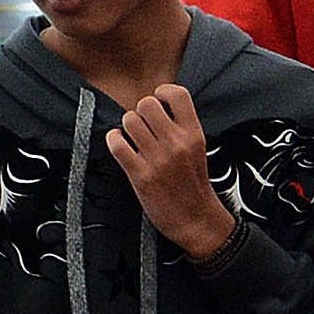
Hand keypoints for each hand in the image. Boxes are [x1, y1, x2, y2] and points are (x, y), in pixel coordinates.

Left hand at [104, 81, 235, 260]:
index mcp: (194, 135)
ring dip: (127, 126)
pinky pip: (117, 144)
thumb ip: (182, 128)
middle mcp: (176, 144)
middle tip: (143, 124)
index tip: (159, 101)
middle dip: (141, 111)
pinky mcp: (141, 175)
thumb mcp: (199, 150)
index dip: (163, 92)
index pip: (177, 94)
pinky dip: (114, 140)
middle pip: (147, 104)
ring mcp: (158, 159)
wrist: (196, 220)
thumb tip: (159, 107)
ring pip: (129, 120)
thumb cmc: (194, 187)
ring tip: (132, 137)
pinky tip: (120, 144)